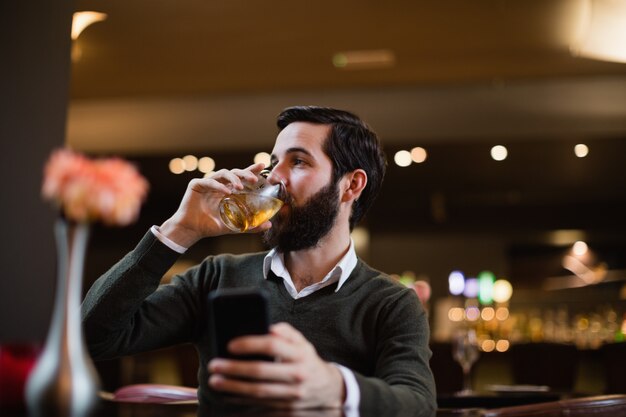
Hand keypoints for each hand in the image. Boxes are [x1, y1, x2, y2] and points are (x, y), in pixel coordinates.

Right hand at [159, 163, 269, 246]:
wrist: (191, 230)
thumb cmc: (211, 227)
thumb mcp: (234, 226)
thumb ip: (251, 226)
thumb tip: (268, 225)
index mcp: (228, 190)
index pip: (242, 177)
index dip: (251, 170)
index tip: (263, 165)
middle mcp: (219, 184)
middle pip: (234, 172)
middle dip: (245, 173)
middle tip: (254, 179)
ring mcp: (208, 183)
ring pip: (223, 173)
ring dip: (234, 178)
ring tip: (240, 187)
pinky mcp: (197, 184)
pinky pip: (210, 181)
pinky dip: (219, 185)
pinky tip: (226, 191)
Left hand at [208, 323, 345, 408]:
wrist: (327, 389)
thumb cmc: (306, 360)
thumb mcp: (302, 343)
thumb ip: (287, 332)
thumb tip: (269, 327)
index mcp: (300, 354)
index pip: (273, 345)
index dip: (250, 344)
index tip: (230, 345)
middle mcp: (298, 375)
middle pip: (261, 371)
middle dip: (235, 368)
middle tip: (215, 365)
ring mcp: (293, 396)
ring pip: (258, 392)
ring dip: (233, 387)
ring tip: (215, 381)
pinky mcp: (287, 411)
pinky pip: (260, 407)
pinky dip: (241, 402)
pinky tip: (227, 395)